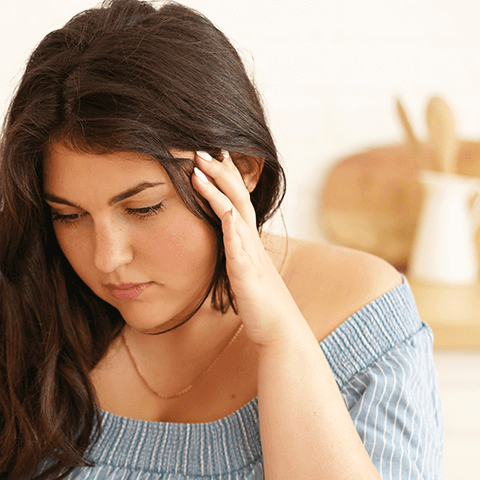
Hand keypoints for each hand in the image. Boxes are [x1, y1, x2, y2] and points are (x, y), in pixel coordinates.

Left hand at [190, 150, 301, 347]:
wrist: (280, 331)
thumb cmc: (261, 305)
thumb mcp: (244, 273)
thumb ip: (236, 255)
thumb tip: (227, 245)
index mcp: (249, 242)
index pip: (237, 200)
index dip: (225, 177)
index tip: (211, 155)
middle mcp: (252, 243)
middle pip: (238, 198)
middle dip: (219, 172)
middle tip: (201, 149)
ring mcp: (251, 256)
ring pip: (236, 215)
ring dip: (218, 191)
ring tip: (199, 170)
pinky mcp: (248, 274)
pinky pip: (239, 247)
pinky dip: (232, 228)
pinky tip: (223, 212)